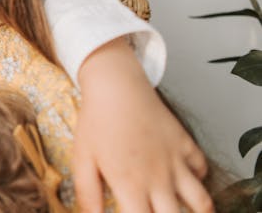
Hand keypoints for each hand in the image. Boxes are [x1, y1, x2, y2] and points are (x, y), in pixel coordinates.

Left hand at [74, 38, 211, 212]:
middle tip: (157, 210)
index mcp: (130, 185)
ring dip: (197, 210)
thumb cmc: (96, 122)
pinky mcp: (186, 144)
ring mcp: (176, 162)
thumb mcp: (82, 158)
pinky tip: (186, 178)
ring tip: (179, 207)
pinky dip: (198, 178)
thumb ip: (88, 193)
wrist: (116, 86)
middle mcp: (158, 179)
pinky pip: (202, 169)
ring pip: (201, 202)